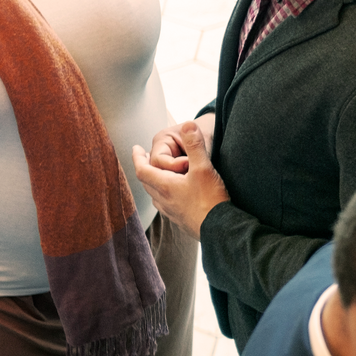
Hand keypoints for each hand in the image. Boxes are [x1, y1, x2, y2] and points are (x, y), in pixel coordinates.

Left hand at [130, 119, 229, 238]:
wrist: (220, 230)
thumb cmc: (210, 200)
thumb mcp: (204, 168)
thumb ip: (195, 146)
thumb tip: (188, 124)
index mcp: (165, 185)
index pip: (142, 169)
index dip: (137, 157)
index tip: (136, 148)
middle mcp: (163, 199)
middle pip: (146, 182)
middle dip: (145, 168)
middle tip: (146, 159)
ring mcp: (171, 211)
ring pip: (155, 194)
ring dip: (154, 182)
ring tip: (159, 175)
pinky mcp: (180, 220)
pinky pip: (165, 204)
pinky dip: (164, 195)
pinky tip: (174, 195)